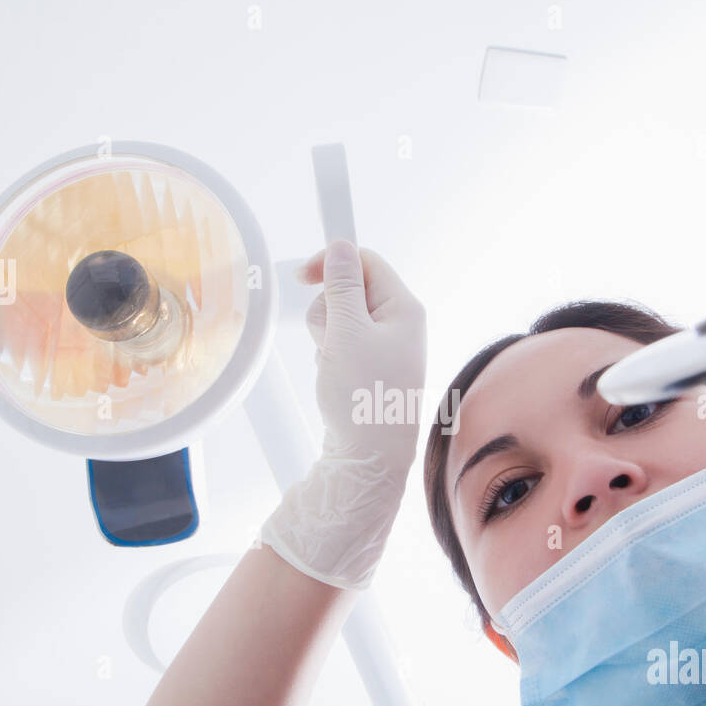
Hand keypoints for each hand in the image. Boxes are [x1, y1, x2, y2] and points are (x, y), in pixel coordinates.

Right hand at [297, 240, 427, 472]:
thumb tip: (340, 247)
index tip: (301, 276)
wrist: (368, 458)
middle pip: (350, 290)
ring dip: (326, 336)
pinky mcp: (370, 367)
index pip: (366, 262)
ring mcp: (385, 347)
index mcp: (404, 309)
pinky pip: (340, 344)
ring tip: (333, 364)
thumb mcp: (347, 332)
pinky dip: (329, 356)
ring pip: (340, 319)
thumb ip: (341, 286)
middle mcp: (399, 325)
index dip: (332, 263)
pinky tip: (334, 377)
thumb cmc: (364, 398)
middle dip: (328, 310)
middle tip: (331, 339)